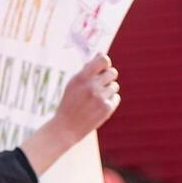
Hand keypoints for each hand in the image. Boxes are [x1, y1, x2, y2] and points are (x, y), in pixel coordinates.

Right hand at [20, 54, 120, 173]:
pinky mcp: (107, 108)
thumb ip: (87, 70)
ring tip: (95, 100)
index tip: (102, 68)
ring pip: (115, 86)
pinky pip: (116, 98)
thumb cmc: (69, 104)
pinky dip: (109, 102)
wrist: (65, 128)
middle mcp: (91, 86)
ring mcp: (100, 98)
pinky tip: (97, 108)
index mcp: (81, 78)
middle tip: (100, 85)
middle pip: (113, 72)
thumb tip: (100, 54)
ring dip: (108, 91)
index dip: (105, 63)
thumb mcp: (72, 84)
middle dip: (108, 78)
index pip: (103, 60)